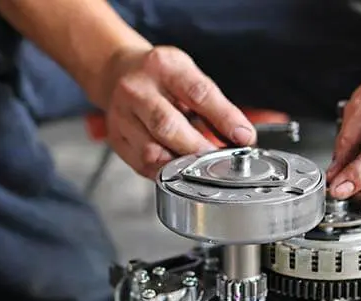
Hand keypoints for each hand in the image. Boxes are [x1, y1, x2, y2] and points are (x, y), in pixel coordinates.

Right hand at [102, 46, 255, 178]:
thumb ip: (216, 106)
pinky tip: (179, 171)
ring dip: (181, 166)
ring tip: (201, 169)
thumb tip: (243, 137)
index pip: (198, 93)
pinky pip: (142, 165)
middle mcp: (137, 89)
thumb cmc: (162, 78)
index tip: (244, 138)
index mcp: (163, 67)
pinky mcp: (116, 139)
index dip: (224, 118)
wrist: (118, 73)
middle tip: (221, 162)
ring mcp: (121, 115)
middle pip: (168, 126)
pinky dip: (165, 174)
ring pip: (151, 151)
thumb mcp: (191, 77)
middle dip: (199, 149)